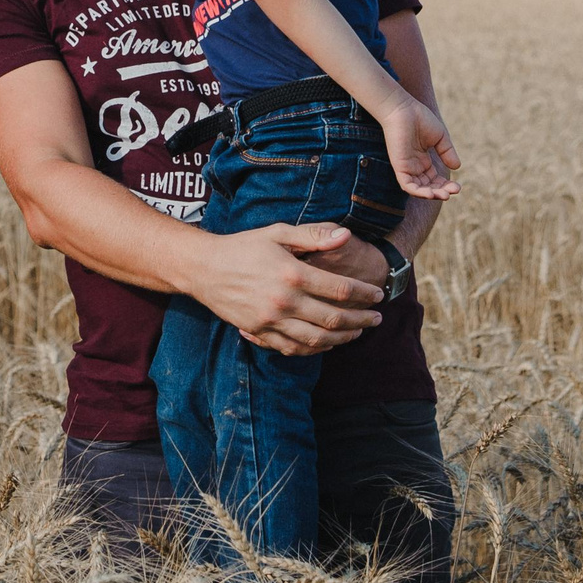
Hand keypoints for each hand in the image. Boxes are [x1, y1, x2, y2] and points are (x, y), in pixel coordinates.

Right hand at [185, 223, 383, 356]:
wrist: (204, 268)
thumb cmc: (243, 246)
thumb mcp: (277, 233)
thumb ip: (313, 236)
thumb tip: (346, 236)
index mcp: (292, 273)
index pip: (340, 289)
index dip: (364, 294)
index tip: (378, 294)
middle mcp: (284, 301)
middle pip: (333, 319)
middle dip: (361, 320)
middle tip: (377, 318)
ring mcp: (271, 321)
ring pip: (317, 339)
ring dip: (343, 338)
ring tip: (358, 333)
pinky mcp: (259, 332)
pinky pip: (293, 348)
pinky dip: (315, 349)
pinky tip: (328, 343)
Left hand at [380, 96, 460, 199]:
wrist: (404, 109)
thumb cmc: (420, 119)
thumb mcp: (440, 137)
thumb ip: (447, 152)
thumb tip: (457, 167)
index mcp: (423, 160)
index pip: (435, 180)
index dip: (446, 185)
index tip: (458, 187)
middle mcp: (414, 166)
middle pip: (429, 186)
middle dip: (442, 191)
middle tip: (455, 190)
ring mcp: (406, 167)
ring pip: (418, 189)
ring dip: (432, 195)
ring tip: (445, 195)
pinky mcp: (399, 166)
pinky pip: (407, 185)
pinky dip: (418, 192)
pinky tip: (431, 194)